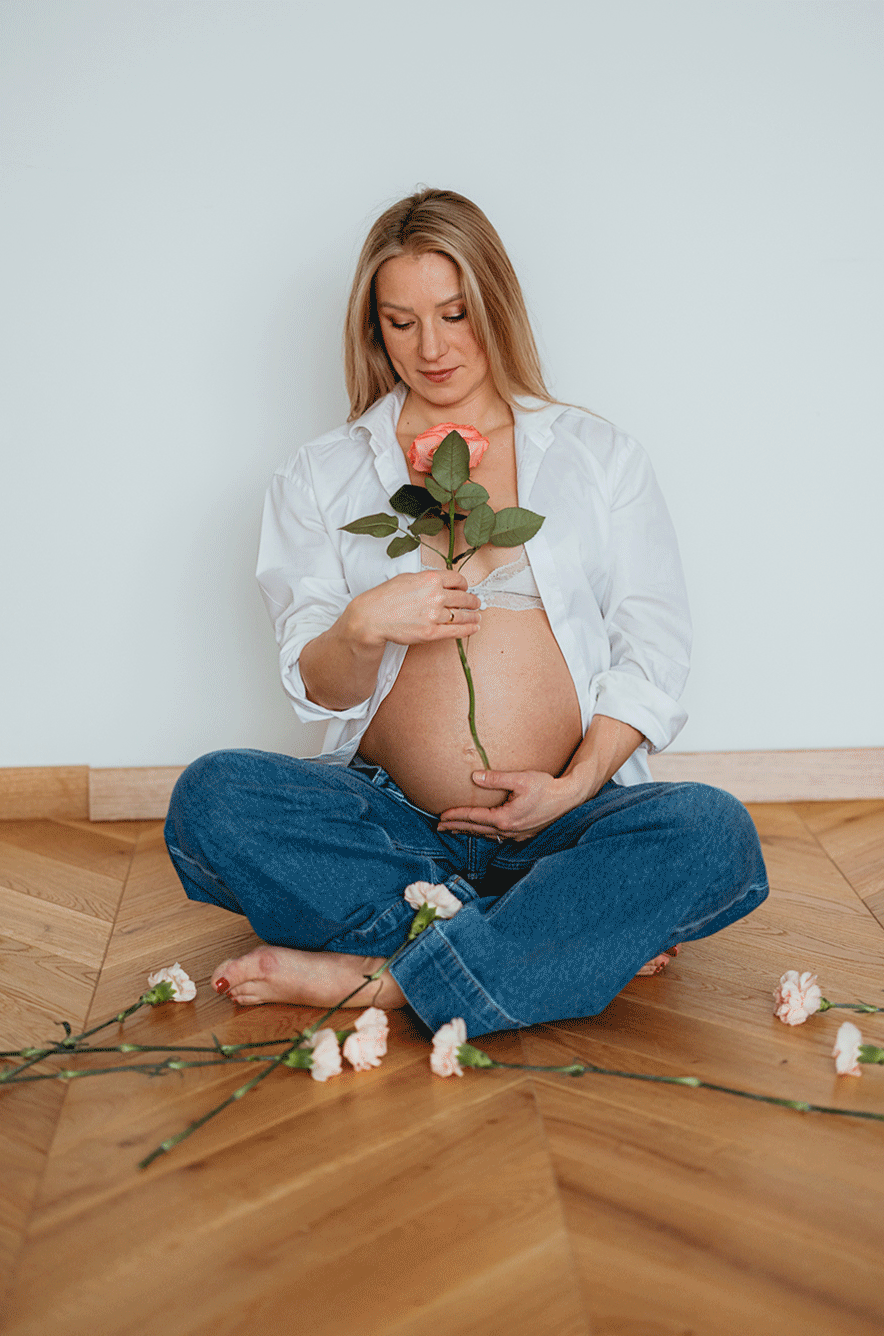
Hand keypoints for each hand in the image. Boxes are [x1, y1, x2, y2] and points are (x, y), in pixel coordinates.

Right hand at [347, 569, 480, 648]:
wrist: (372, 617)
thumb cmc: (385, 597)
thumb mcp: (407, 577)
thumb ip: (427, 579)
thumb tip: (441, 582)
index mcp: (430, 579)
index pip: (458, 580)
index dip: (464, 585)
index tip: (466, 589)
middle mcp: (435, 595)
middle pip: (464, 598)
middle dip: (473, 601)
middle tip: (476, 603)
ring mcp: (434, 615)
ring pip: (463, 615)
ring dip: (474, 616)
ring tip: (477, 617)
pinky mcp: (431, 632)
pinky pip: (456, 631)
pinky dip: (469, 629)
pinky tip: (474, 627)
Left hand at [437, 769, 587, 842]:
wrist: (569, 799)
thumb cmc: (546, 787)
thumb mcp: (521, 779)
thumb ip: (496, 778)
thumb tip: (475, 777)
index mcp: (504, 818)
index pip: (474, 818)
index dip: (456, 816)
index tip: (441, 816)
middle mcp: (508, 830)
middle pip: (476, 829)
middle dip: (457, 827)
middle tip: (440, 827)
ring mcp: (516, 834)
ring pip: (487, 835)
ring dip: (469, 832)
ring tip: (455, 830)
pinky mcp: (523, 834)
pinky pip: (498, 836)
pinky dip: (485, 833)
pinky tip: (482, 831)